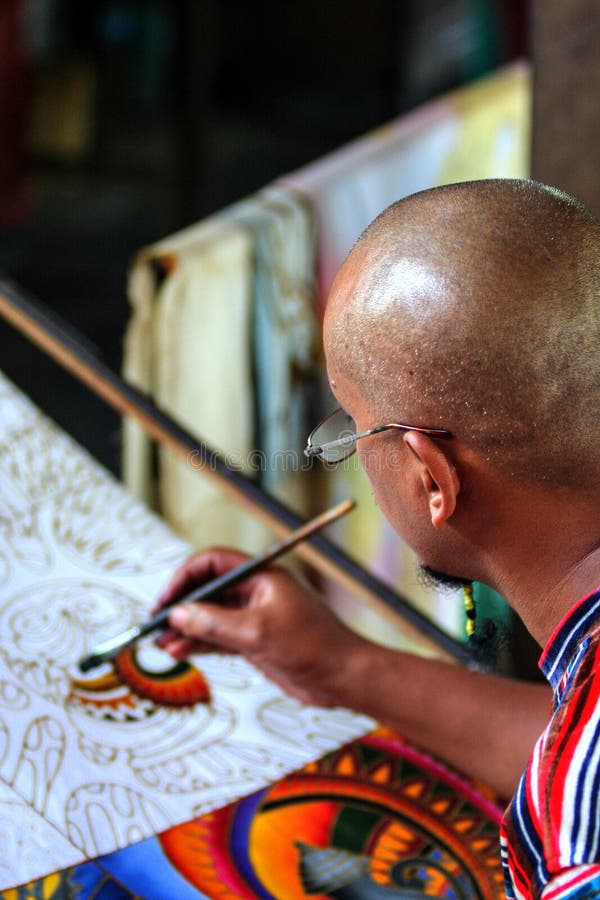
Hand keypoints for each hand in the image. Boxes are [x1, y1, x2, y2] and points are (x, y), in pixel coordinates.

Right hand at [154, 547, 366, 707]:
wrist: (345, 676)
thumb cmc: (313, 646)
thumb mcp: (258, 634)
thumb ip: (215, 624)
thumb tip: (178, 615)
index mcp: (261, 576)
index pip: (212, 563)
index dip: (185, 578)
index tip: (166, 601)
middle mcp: (255, 592)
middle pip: (207, 591)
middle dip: (180, 607)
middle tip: (155, 626)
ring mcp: (253, 617)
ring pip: (210, 617)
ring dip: (185, 629)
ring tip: (161, 645)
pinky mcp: (254, 641)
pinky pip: (218, 637)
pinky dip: (198, 644)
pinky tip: (180, 652)